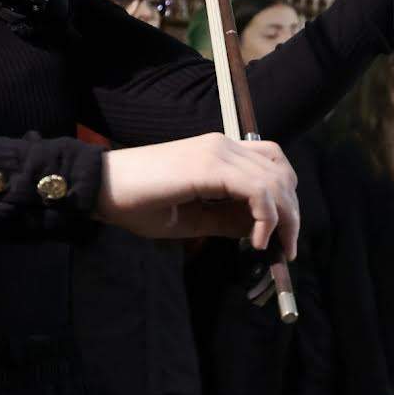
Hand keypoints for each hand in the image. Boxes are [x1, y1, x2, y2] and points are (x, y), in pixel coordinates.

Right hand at [98, 134, 298, 257]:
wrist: (101, 190)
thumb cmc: (139, 204)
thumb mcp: (194, 218)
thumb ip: (228, 220)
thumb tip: (260, 228)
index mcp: (220, 152)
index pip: (272, 164)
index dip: (286, 199)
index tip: (283, 236)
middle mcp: (223, 145)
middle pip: (281, 172)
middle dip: (292, 214)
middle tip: (286, 249)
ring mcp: (217, 151)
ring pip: (275, 180)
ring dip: (284, 218)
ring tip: (273, 247)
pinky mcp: (209, 166)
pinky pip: (257, 190)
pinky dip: (265, 217)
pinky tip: (253, 241)